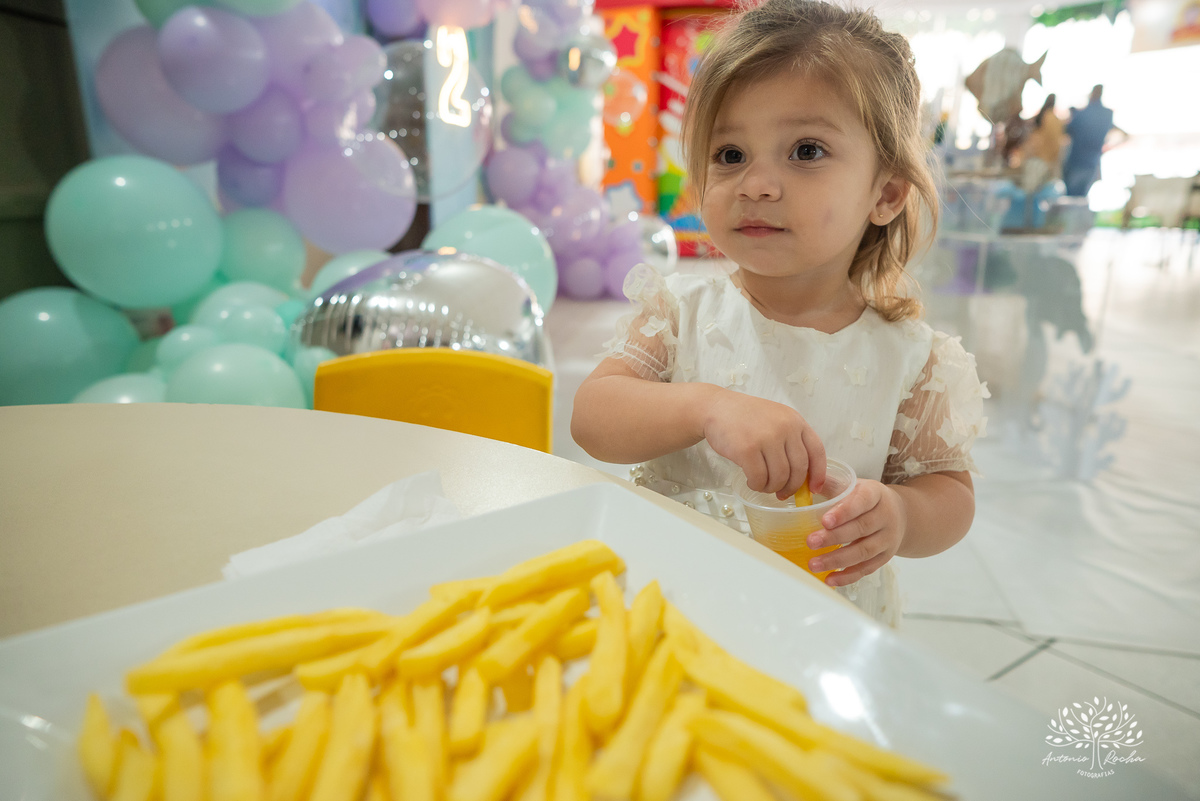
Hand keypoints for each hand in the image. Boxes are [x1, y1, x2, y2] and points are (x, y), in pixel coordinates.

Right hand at [701, 388, 825, 498]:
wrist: (716, 408)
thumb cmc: (746, 417)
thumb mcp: (776, 419)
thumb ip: (791, 441)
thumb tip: (803, 477)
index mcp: (795, 421)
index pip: (816, 452)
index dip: (818, 474)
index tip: (813, 489)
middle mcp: (784, 428)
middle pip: (799, 469)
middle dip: (792, 487)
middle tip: (782, 494)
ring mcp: (766, 438)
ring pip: (779, 477)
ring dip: (772, 487)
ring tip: (763, 485)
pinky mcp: (747, 449)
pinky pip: (759, 478)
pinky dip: (757, 485)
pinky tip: (752, 481)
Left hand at [805, 479, 906, 586]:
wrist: (899, 514)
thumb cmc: (866, 499)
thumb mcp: (853, 485)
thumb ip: (831, 483)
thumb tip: (806, 482)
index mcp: (876, 494)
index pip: (862, 502)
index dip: (844, 512)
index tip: (825, 521)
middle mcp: (886, 517)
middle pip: (861, 529)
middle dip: (834, 538)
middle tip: (810, 542)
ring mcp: (888, 539)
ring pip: (864, 552)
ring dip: (837, 560)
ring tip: (814, 564)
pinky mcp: (885, 557)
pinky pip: (867, 569)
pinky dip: (848, 576)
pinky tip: (829, 579)